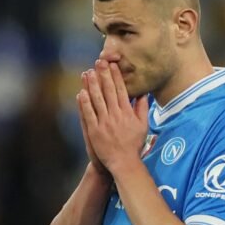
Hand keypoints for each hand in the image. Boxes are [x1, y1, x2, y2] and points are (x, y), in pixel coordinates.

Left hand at [78, 60, 148, 174]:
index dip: (116, 77)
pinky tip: (81, 93)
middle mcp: (116, 116)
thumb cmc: (134, 145)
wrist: (124, 163)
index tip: (112, 65)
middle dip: (103, 75)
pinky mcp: (95, 131)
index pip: (121, 90)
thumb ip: (142, 109)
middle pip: (108, 91)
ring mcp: (104, 123)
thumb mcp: (143, 126)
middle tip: (99, 62)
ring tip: (88, 73)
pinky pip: (89, 114)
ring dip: (92, 85)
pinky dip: (84, 104)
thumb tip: (143, 94)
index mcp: (127, 113)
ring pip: (97, 100)